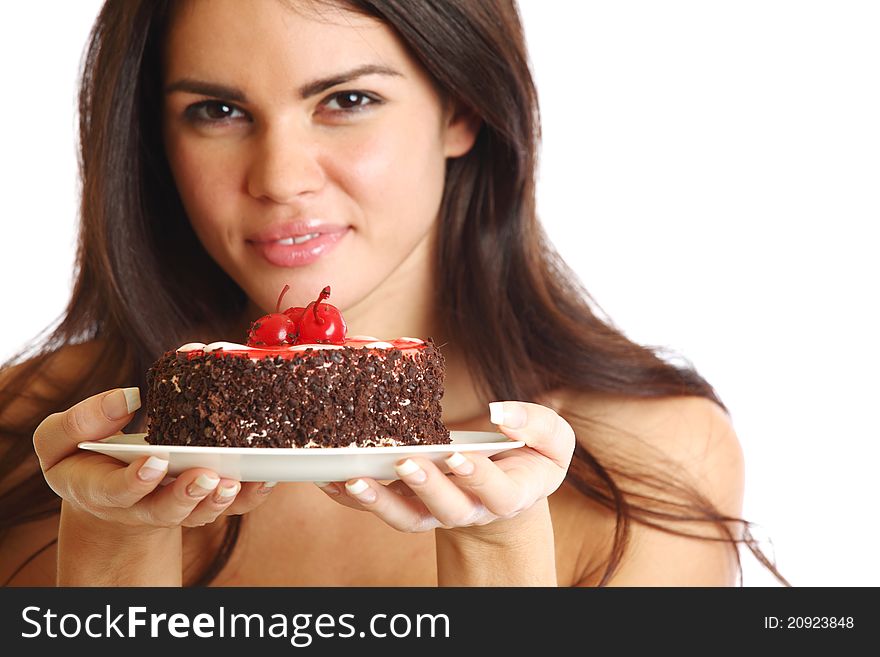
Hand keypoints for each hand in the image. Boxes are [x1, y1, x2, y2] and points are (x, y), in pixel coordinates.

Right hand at [34, 387, 275, 530]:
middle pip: (164, 510)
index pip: (117, 491)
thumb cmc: (83, 458)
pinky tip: (265, 480)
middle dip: (187, 495)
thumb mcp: (59, 440)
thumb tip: (127, 398)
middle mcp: (140, 507)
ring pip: (199, 513)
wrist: (106, 490)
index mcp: (100, 491)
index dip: (136, 480)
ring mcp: (174, 508)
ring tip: (234, 481)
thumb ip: (81, 421)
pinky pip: (229, 507)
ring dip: (220, 499)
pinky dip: (248, 497)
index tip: (155, 460)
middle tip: (207, 476)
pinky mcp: (201, 503)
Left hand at [315, 401, 575, 533]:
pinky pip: (380, 507)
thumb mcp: (551, 439)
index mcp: (510, 495)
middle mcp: (471, 510)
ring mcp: (437, 512)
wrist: (504, 481)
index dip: (478, 478)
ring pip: (408, 517)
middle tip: (406, 462)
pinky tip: (329, 480)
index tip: (459, 456)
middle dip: (427, 487)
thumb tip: (503, 413)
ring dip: (380, 501)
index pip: (497, 493)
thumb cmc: (528, 454)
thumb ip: (538, 425)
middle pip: (448, 509)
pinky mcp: (409, 505)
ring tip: (354, 479)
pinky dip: (352, 498)